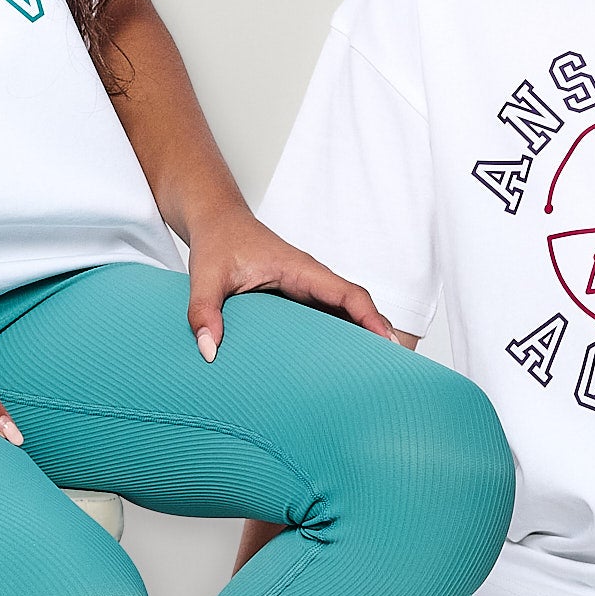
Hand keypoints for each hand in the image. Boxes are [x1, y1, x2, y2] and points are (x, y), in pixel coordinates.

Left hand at [179, 203, 409, 358]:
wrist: (215, 221)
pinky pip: (326, 317)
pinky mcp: (296, 298)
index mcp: (301, 269)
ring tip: (373, 374)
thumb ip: (203, 310)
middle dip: (376, 334)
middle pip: (355, 307)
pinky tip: (339, 363)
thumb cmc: (217, 241)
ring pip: (344, 313)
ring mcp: (305, 289)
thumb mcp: (205, 275)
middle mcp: (310, 279)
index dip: (370, 318)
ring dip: (360, 337)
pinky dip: (339, 336)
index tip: (387, 343)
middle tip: (391, 371)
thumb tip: (208, 350)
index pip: (348, 292)